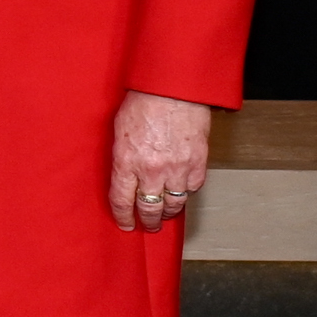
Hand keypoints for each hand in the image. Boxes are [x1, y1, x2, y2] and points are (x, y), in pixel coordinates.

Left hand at [109, 90, 209, 232]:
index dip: (123, 217)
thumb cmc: (143, 103)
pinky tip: (182, 192)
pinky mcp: (198, 163)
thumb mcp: (119, 131)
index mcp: (126, 162)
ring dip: (169, 212)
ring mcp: (177, 169)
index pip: (121, 201)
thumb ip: (122, 158)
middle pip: (149, 209)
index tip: (125, 224)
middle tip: (148, 226)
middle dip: (148, 221)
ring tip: (166, 215)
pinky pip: (192, 188)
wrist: (173, 90)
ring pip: (174, 204)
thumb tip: (124, 177)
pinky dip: (187, 192)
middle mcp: (151, 171)